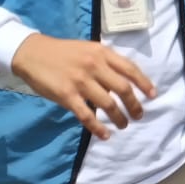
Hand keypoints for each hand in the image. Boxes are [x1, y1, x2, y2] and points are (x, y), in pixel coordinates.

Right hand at [10, 34, 156, 140]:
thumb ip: (105, 62)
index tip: (152, 95)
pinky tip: (105, 134)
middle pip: (123, 89)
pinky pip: (87, 115)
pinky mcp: (67, 95)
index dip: (144, 83)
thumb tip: (124, 81)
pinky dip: (98, 128)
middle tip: (138, 115)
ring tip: (123, 125)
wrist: (32, 53)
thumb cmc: (63, 52)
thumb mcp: (88, 49)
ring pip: (108, 104)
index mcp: (101, 53)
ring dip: (119, 118)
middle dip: (134, 105)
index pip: (130, 69)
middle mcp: (94, 66)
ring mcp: (80, 81)